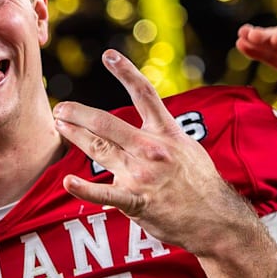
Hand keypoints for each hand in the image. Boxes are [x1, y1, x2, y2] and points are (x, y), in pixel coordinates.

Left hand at [52, 50, 256, 256]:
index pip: (145, 94)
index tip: (107, 56)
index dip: (126, 72)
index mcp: (167, 133)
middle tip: (60, 107)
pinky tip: (68, 182)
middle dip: (80, 114)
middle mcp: (152, 149)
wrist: (217, 221)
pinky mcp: (137, 201)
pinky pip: (106, 193)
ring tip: (59, 125)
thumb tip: (148, 120)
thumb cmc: (201, 184)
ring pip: (100, 150)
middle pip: (108, 124)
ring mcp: (143, 175)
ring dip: (75, 137)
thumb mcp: (188, 148)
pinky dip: (84, 189)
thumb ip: (163, 133)